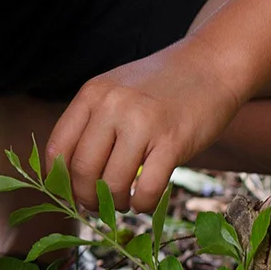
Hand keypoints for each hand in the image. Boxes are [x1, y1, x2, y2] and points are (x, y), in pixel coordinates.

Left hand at [47, 40, 244, 212]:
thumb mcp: (115, 91)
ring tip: (122, 203)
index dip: (59, 179)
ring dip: (114, 203)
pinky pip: (146, 189)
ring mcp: (142, 123)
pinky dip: (141, 204)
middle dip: (85, 197)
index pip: (57, 148)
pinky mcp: (173, 141)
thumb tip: (68, 175)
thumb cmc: (160, 85)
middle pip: (82, 170)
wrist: (213, 64)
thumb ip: (91, 122)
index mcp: (92, 94)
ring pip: (112, 183)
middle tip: (95, 205)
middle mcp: (112, 106)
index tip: (69, 192)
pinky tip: (143, 202)